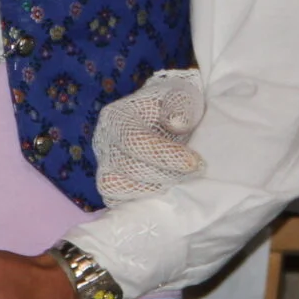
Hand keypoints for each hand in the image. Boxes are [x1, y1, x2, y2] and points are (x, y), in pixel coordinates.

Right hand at [93, 68, 205, 201]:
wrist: (170, 115)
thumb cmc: (175, 105)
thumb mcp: (182, 96)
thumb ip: (179, 106)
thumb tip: (176, 123)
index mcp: (116, 117)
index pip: (135, 142)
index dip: (165, 155)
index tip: (194, 162)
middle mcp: (104, 141)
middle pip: (126, 168)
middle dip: (164, 175)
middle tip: (193, 172)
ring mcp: (105, 164)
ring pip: (115, 188)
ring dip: (151, 191)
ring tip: (179, 184)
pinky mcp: (112, 183)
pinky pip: (117, 200)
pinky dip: (141, 202)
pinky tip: (167, 195)